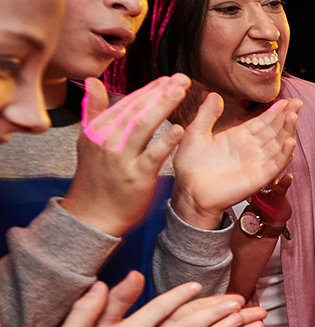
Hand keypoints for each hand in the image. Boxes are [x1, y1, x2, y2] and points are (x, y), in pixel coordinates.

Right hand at [63, 76, 189, 237]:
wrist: (92, 214)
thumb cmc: (95, 178)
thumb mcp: (88, 141)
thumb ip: (93, 111)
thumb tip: (92, 81)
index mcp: (99, 129)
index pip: (127, 103)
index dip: (149, 89)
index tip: (168, 78)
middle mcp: (108, 139)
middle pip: (137, 109)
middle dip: (160, 92)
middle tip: (181, 78)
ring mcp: (121, 157)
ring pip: (143, 125)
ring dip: (163, 105)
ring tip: (181, 91)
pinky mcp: (136, 175)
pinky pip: (152, 155)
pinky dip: (165, 141)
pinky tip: (179, 129)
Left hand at [171, 93, 300, 228]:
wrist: (189, 191)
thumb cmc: (190, 166)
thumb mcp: (195, 133)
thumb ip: (207, 114)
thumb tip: (214, 94)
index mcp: (238, 137)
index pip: (262, 121)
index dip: (274, 111)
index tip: (286, 100)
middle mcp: (251, 149)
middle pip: (275, 130)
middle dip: (286, 116)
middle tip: (297, 102)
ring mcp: (257, 162)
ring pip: (278, 144)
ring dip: (287, 130)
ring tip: (293, 116)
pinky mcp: (259, 177)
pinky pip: (276, 164)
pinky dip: (284, 154)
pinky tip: (290, 141)